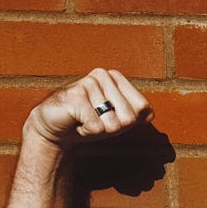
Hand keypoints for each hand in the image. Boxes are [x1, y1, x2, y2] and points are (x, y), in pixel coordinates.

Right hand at [28, 69, 153, 148]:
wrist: (56, 129)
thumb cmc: (89, 122)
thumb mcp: (117, 118)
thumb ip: (136, 114)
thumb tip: (150, 113)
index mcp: (116, 78)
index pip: (143, 108)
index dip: (128, 122)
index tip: (110, 119)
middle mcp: (103, 75)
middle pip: (129, 118)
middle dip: (114, 127)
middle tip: (96, 121)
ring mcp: (89, 83)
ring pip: (113, 124)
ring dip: (98, 130)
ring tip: (85, 120)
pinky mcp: (76, 95)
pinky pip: (97, 126)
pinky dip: (87, 132)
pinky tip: (76, 122)